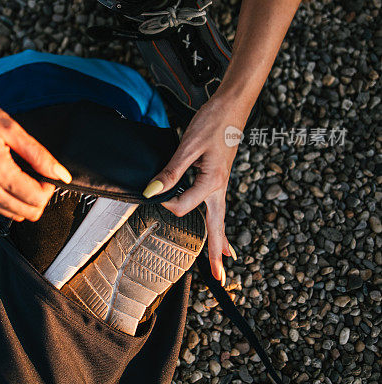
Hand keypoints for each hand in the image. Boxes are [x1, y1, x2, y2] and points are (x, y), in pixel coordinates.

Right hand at [0, 92, 71, 221]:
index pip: (36, 199)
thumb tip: (60, 174)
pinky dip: (9, 199)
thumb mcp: (12, 129)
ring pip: (12, 215)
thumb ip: (39, 155)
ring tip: (23, 176)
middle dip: (39, 197)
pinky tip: (9, 179)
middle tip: (38, 176)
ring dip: (24, 200)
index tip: (48, 174)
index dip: (49, 187)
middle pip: (27, 213)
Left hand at [142, 94, 245, 284]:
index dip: (167, 203)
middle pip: (218, 226)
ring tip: (222, 262)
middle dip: (217, 253)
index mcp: (212, 182)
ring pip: (219, 218)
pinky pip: (218, 207)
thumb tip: (153, 191)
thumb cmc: (211, 122)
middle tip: (219, 278)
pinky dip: (218, 223)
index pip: (185, 204)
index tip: (153, 194)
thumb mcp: (187, 146)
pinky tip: (217, 227)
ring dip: (220, 241)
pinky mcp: (218, 178)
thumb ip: (171, 171)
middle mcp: (219, 187)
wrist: (231, 106)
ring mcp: (221, 184)